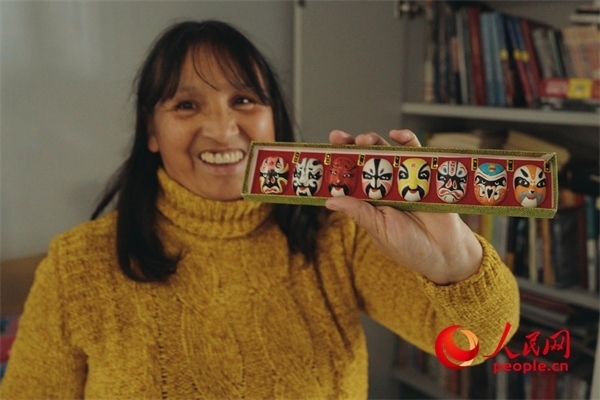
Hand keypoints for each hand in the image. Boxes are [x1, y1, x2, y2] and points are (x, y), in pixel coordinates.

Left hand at [325, 129, 481, 284]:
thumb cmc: (409, 247)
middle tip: (341, 138)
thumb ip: (358, 213)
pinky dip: (406, 139)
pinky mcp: (424, 173)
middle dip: (351, 145)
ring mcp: (403, 178)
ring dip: (374, 141)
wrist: (444, 253)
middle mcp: (383, 186)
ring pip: (385, 152)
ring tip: (366, 140)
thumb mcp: (380, 230)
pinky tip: (397, 135)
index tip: (323, 153)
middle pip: (364, 159)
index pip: (349, 178)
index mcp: (368, 200)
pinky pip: (415, 152)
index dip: (336, 164)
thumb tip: (329, 202)